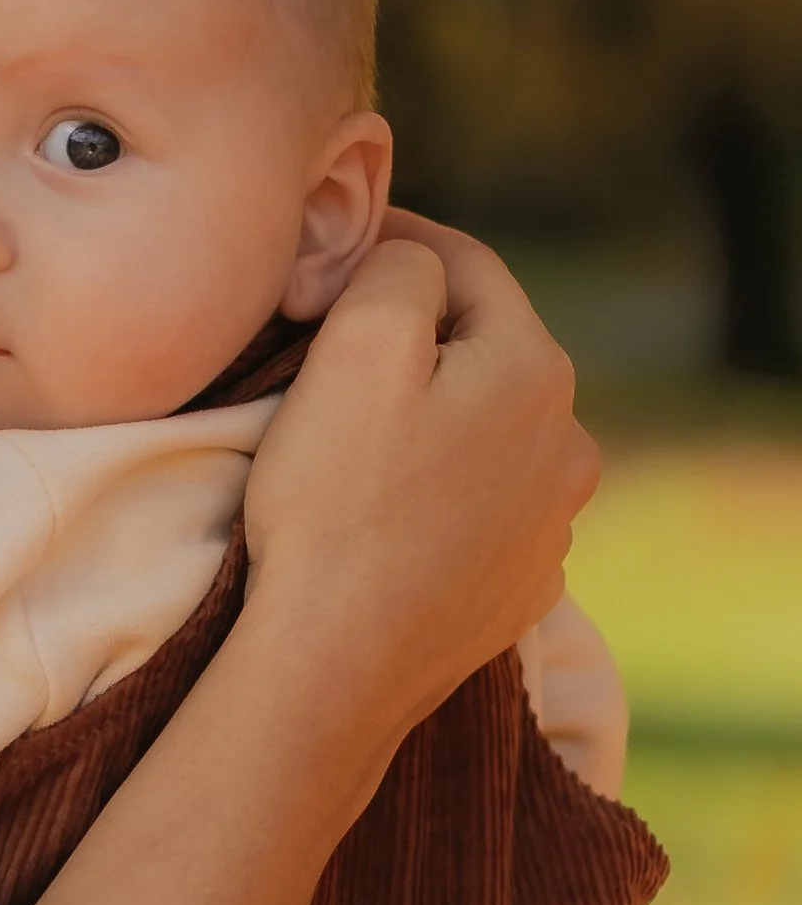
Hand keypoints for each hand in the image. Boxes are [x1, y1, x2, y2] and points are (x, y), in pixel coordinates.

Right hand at [244, 215, 600, 761]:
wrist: (335, 664)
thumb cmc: (337, 500)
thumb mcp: (359, 344)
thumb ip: (398, 271)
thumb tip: (412, 263)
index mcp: (536, 369)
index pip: (467, 266)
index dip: (399, 240)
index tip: (338, 246)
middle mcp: (569, 443)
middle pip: (487, 351)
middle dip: (423, 335)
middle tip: (338, 338)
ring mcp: (552, 525)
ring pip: (491, 434)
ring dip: (440, 419)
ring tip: (365, 436)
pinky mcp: (520, 586)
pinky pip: (483, 509)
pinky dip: (444, 493)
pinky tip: (393, 512)